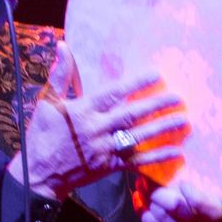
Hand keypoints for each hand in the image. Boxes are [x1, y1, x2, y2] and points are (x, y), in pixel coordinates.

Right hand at [10, 41, 188, 199]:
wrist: (37, 174)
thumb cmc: (41, 136)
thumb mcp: (46, 103)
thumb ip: (59, 75)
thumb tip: (64, 47)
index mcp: (82, 111)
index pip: (112, 94)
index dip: (135, 84)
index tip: (156, 74)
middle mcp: (95, 129)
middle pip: (130, 115)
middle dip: (156, 105)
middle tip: (178, 97)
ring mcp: (104, 149)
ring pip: (137, 137)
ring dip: (161, 129)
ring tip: (183, 120)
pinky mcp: (108, 166)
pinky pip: (136, 161)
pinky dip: (157, 157)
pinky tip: (176, 153)